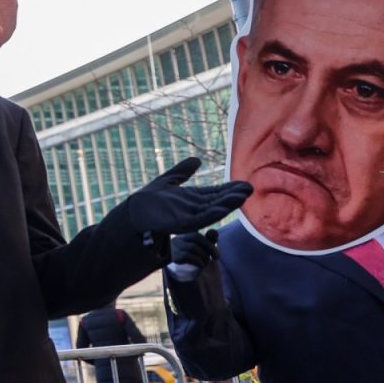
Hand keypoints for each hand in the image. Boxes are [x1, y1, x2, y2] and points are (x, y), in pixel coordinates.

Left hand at [125, 158, 251, 238]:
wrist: (133, 213)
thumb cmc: (149, 200)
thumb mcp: (168, 181)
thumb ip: (182, 171)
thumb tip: (197, 159)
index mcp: (193, 199)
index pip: (215, 193)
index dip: (229, 189)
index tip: (244, 184)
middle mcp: (194, 208)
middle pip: (218, 201)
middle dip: (233, 195)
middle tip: (250, 189)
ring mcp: (189, 216)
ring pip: (213, 210)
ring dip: (228, 204)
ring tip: (243, 196)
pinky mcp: (182, 223)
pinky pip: (200, 219)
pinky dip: (212, 213)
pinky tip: (222, 207)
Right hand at [169, 230, 218, 269]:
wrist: (176, 271)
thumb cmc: (192, 257)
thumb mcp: (201, 248)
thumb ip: (209, 240)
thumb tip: (215, 232)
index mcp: (185, 236)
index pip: (198, 233)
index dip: (209, 238)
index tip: (217, 244)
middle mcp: (178, 239)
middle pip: (196, 237)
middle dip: (210, 247)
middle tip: (216, 257)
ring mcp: (175, 247)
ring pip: (193, 247)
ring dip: (204, 256)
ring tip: (207, 262)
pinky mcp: (175, 257)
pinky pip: (187, 255)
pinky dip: (198, 261)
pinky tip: (201, 265)